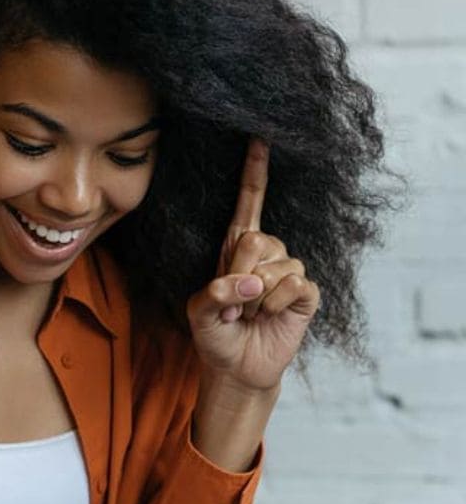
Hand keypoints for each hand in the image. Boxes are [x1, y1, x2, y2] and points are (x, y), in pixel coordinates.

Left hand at [186, 138, 319, 391]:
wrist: (235, 368)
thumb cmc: (214, 335)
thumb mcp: (197, 313)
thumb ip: (213, 294)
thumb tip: (248, 284)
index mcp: (237, 246)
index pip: (249, 201)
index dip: (255, 171)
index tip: (259, 136)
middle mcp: (267, 252)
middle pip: (257, 239)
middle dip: (239, 274)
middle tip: (232, 305)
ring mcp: (289, 270)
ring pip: (276, 266)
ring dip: (255, 298)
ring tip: (248, 315)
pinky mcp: (306, 292)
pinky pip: (294, 284)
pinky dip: (275, 304)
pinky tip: (268, 317)